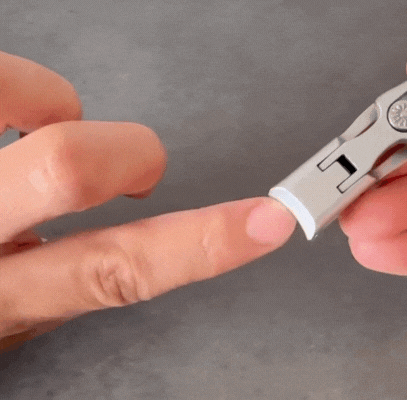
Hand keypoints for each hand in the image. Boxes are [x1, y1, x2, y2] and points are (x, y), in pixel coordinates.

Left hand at [0, 52, 295, 351]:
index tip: (267, 220)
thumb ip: (53, 273)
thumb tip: (104, 209)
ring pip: (13, 95)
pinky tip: (1, 114)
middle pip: (68, 165)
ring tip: (36, 123)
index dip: (204, 244)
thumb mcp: (3, 309)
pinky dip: (14, 88)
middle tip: (136, 165)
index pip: (120, 271)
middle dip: (129, 154)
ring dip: (50, 102)